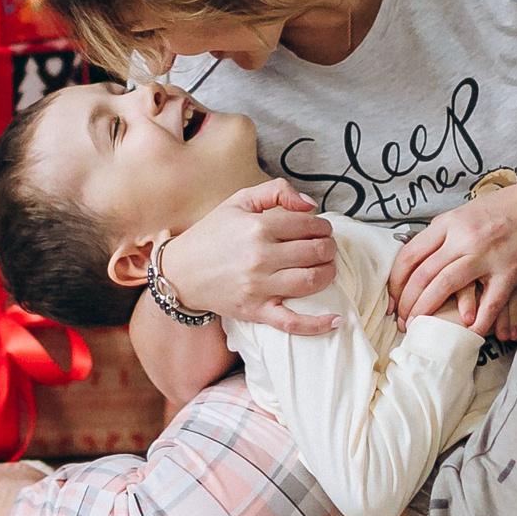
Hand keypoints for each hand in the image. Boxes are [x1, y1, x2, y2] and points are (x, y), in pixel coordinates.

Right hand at [161, 178, 340, 337]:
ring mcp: (259, 287)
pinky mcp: (256, 311)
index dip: (322, 226)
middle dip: (329, 248)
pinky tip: (337, 319)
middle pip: (315, 252)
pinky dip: (318, 324)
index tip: (321, 229)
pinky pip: (293, 322)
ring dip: (329, 273)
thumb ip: (276, 191)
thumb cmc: (211, 234)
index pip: (308, 225)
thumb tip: (310, 204)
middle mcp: (260, 257)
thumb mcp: (238, 201)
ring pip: (311, 281)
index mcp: (257, 227)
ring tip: (327, 268)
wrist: (180, 272)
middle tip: (327, 247)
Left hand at [389, 163, 516, 334]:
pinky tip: (467, 334)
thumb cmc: (511, 206)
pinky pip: (488, 303)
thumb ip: (447, 234)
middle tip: (402, 321)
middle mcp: (464, 237)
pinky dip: (476, 322)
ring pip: (445, 286)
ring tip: (419, 327)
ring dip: (428, 310)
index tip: (392, 299)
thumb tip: (423, 259)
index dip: (396, 281)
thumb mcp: (470, 211)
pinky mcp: (511, 271)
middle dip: (407, 302)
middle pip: (423, 274)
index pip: (410, 254)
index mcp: (450, 222)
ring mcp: (487, 254)